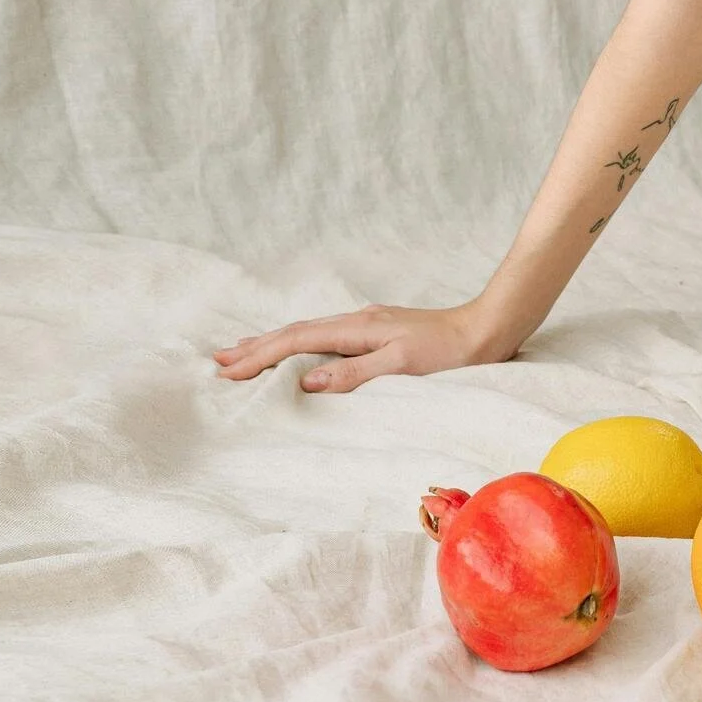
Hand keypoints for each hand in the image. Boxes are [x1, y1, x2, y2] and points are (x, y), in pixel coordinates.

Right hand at [211, 299, 508, 395]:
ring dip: (273, 343)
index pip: (297, 342)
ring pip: (307, 332)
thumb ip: (355, 374)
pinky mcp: (375, 332)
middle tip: (217, 361)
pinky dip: (298, 344)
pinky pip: (323, 336)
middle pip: (294, 332)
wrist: (484, 330)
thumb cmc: (448, 352)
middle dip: (256, 347)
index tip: (228, 371)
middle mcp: (356, 321)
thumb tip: (308, 380)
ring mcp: (365, 325)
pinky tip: (296, 350)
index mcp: (358, 328)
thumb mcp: (402, 367)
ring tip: (242, 351)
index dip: (260, 356)